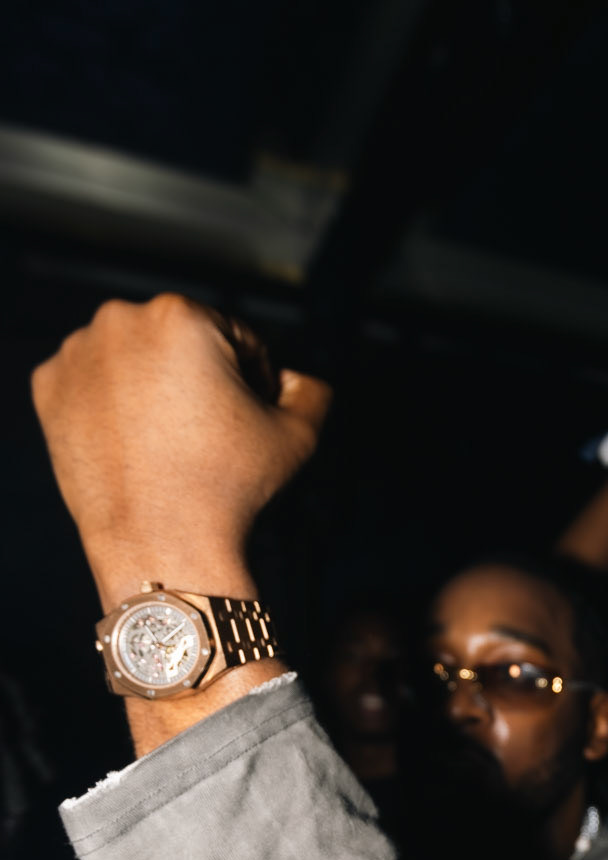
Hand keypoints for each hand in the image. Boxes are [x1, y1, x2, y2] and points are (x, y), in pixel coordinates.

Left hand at [32, 295, 331, 600]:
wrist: (159, 544)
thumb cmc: (228, 487)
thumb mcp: (297, 435)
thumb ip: (309, 391)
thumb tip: (294, 379)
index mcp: (180, 315)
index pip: (231, 335)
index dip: (250, 380)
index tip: (245, 421)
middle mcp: (119, 320)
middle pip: (177, 341)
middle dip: (197, 378)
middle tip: (206, 434)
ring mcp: (76, 354)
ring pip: (131, 358)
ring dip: (151, 385)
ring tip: (167, 441)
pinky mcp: (47, 388)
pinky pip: (90, 383)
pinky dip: (109, 405)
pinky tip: (132, 444)